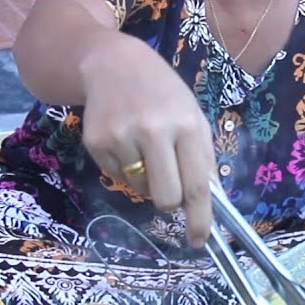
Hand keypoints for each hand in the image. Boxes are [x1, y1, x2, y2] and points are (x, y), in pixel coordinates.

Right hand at [79, 35, 215, 246]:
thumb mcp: (192, 116)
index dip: (200, 219)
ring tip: (146, 148)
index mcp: (185, 125)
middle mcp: (153, 131)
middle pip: (166, 198)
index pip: (196, 185)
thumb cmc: (163, 94)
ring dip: (148, 181)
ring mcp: (121, 137)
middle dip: (171, 203)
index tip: (200, 240)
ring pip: (141, 190)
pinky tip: (126, 141)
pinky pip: (118, 177)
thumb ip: (202, 158)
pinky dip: (126, 169)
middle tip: (170, 187)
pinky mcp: (96, 143)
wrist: (113, 64)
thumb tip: (208, 203)